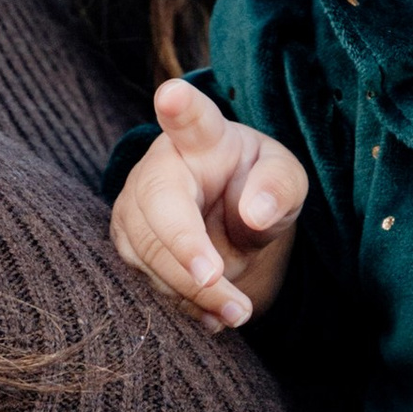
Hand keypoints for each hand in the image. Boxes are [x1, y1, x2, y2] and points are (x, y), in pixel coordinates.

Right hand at [109, 80, 308, 330]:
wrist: (229, 213)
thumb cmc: (256, 183)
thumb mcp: (285, 180)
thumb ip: (278, 189)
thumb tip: (253, 212)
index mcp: (202, 137)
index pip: (191, 119)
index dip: (180, 108)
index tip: (173, 95)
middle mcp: (159, 166)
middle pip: (159, 206)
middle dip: (186, 251)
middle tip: (223, 288)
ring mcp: (134, 206)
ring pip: (149, 254)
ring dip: (193, 292)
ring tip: (239, 311)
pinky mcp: (128, 244)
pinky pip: (148, 283)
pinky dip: (185, 306)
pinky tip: (215, 316)